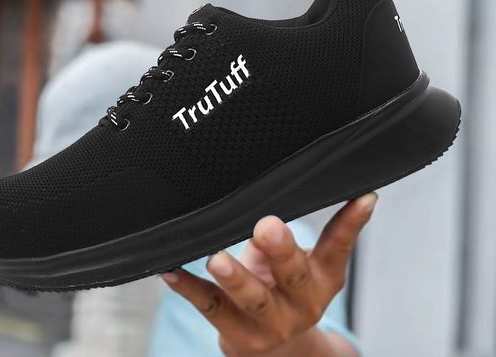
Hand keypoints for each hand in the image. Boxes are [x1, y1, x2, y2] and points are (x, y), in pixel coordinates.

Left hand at [161, 192, 376, 356]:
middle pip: (292, 276)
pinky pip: (209, 307)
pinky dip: (188, 289)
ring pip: (252, 300)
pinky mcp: (235, 331)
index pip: (338, 248)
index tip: (362, 197)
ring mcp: (268, 323)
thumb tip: (353, 191)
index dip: (351, 223)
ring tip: (218, 261)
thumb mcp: (311, 265)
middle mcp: (300, 304)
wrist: (277, 350)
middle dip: (281, 252)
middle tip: (267, 227)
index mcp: (321, 280)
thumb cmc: (288, 290)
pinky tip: (171, 272)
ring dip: (235, 279)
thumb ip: (320, 233)